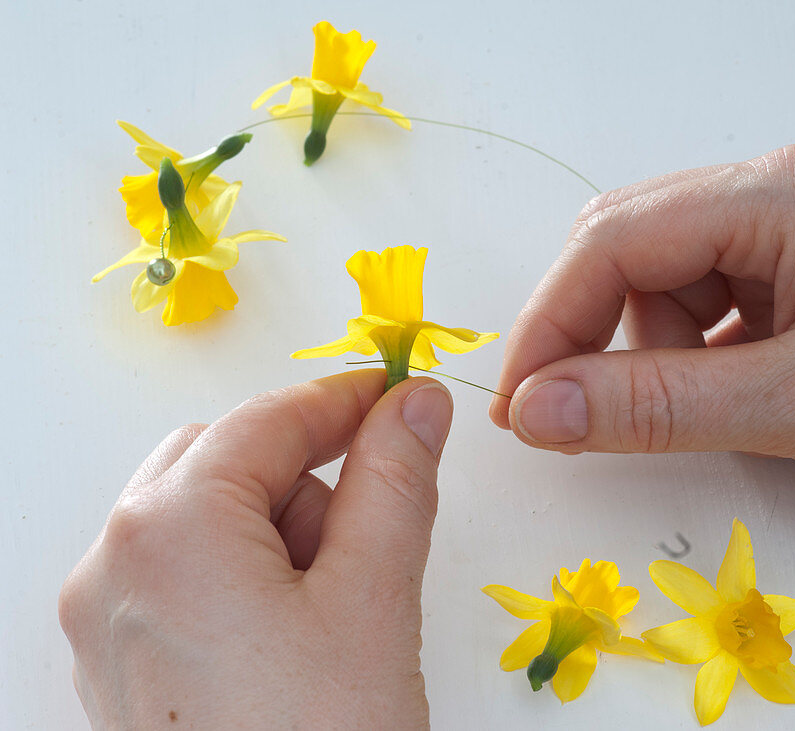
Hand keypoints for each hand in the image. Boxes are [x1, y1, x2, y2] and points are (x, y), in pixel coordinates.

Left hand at [60, 372, 452, 727]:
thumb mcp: (373, 595)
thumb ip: (395, 479)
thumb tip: (414, 403)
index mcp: (169, 528)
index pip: (267, 419)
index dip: (343, 400)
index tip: (399, 397)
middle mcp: (114, 565)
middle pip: (221, 461)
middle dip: (302, 476)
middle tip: (368, 527)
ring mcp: (106, 621)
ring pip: (201, 519)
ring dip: (277, 532)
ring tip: (335, 610)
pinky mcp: (120, 667)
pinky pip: (182, 578)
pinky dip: (245, 577)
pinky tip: (296, 639)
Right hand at [490, 144, 794, 516]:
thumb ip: (655, 407)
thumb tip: (533, 410)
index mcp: (781, 195)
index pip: (616, 239)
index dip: (551, 322)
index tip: (519, 406)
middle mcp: (776, 192)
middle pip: (629, 247)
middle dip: (591, 332)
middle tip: (567, 415)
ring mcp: (788, 227)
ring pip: (660, 280)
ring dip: (648, 350)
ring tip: (711, 408)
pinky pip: (703, 301)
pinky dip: (688, 354)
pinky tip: (731, 392)